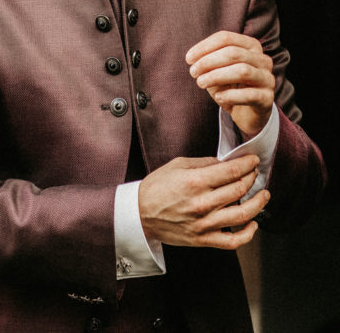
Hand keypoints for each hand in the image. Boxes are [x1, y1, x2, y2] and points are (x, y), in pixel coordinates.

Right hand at [139, 155, 268, 248]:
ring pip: (243, 214)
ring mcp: (204, 223)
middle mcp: (202, 203)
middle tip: (254, 173)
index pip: (232, 171)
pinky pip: (233, 241)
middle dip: (252, 178)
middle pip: (240, 189)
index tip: (253, 160)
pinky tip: (253, 223)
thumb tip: (225, 164)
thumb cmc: (155, 188)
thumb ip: (203, 163)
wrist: (138, 214)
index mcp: (194, 182)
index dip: (247, 164)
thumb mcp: (176, 166)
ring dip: (259, 203)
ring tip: (264, 195)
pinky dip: (248, 233)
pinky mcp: (203, 239)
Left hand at [186, 30, 274, 136]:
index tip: (188, 59)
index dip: (204, 47)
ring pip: (242, 71)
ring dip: (216, 76)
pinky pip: (250, 94)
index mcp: (250, 46)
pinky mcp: (267, 98)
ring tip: (201, 83)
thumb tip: (193, 59)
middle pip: (234, 53)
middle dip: (208, 62)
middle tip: (193, 73)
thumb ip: (207, 62)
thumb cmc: (229, 86)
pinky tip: (218, 97)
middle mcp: (263, 60)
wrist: (246, 113)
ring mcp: (267, 78)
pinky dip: (230, 95)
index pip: (226, 38)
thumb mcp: (215, 71)